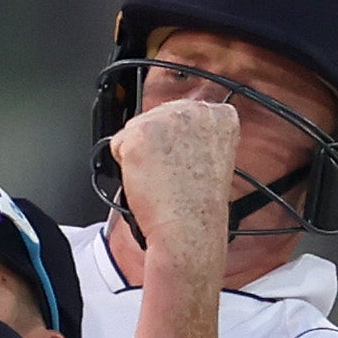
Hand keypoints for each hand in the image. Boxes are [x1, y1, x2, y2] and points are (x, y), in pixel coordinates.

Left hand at [107, 98, 237, 269]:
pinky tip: (146, 180)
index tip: (180, 158)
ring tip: (160, 178)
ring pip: (135, 130)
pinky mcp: (140, 133)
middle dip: (154, 145)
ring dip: (139, 155)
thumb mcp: (213, 157)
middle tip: (168, 174)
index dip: (174, 139)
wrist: (189, 228)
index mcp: (220, 115)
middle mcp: (195, 109)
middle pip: (156, 118)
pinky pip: (117, 145)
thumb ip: (195, 136)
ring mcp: (167, 119)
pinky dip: (124, 165)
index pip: (181, 113)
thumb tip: (170, 132)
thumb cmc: (199, 205)